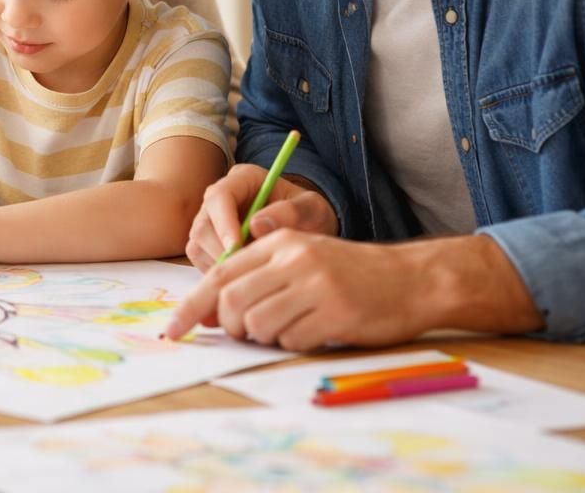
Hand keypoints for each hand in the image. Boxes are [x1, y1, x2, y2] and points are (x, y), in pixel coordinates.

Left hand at [164, 230, 430, 350]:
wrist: (411, 280)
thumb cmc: (348, 274)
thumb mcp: (300, 263)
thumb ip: (255, 280)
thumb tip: (210, 314)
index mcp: (279, 242)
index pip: (219, 274)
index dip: (191, 305)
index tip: (173, 330)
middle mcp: (294, 260)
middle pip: (232, 302)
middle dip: (232, 327)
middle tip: (247, 333)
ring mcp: (316, 286)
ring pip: (258, 324)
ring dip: (265, 337)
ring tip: (291, 326)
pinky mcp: (336, 313)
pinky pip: (292, 340)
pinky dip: (294, 343)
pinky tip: (315, 331)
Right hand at [186, 164, 338, 270]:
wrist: (307, 230)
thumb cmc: (310, 216)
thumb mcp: (313, 209)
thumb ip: (291, 212)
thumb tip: (256, 225)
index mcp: (243, 179)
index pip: (219, 197)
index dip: (224, 223)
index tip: (239, 246)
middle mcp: (219, 197)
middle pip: (203, 224)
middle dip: (222, 250)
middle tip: (249, 268)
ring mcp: (209, 220)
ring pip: (198, 243)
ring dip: (221, 263)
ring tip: (253, 271)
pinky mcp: (206, 242)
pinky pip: (200, 259)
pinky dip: (219, 271)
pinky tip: (244, 275)